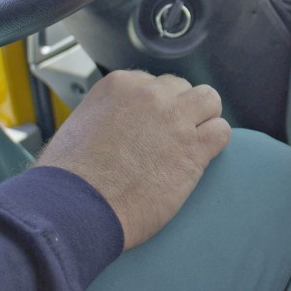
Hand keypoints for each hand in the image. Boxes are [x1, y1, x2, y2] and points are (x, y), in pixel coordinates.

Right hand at [35, 71, 231, 251]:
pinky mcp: (193, 148)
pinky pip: (222, 132)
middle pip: (182, 88)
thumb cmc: (69, 177)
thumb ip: (107, 115)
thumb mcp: (80, 125)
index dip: (155, 107)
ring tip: (191, 141)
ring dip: (204, 119)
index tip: (150, 127)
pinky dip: (215, 143)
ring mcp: (175, 119)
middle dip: (179, 109)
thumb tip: (119, 124)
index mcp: (120, 85)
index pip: (153, 83)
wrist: (76, 207)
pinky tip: (200, 157)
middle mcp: (150, 95)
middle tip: (170, 136)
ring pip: (209, 100)